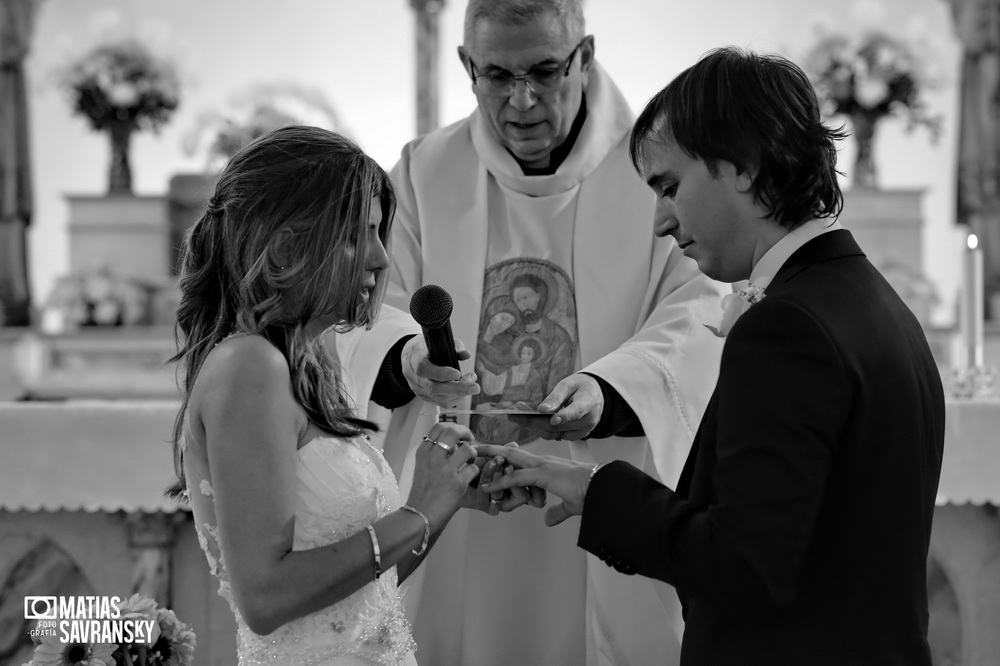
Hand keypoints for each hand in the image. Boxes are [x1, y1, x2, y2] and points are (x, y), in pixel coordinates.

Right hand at [401, 336, 480, 406]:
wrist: (410, 356)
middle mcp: (413, 375)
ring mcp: (417, 388)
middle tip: (475, 387)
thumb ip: (454, 346)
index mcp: (414, 357)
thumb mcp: (438, 340)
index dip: (440, 373)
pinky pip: (439, 402)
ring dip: (459, 394)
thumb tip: (466, 355)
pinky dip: (455, 398)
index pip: (423, 369)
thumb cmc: (426, 346)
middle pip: (433, 388)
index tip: (458, 373)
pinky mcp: (423, 396)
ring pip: (438, 398)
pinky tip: (464, 389)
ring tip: (472, 383)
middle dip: (457, 389)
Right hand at [405, 423, 480, 530]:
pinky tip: (470, 477)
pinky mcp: (457, 483)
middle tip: (470, 439)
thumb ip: (434, 454)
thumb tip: (452, 443)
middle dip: (465, 432)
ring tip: (470, 461)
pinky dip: (475, 471)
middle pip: (453, 431)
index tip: (460, 435)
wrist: (419, 515)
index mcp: (423, 453)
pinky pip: (474, 468)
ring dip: (473, 454)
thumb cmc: (422, 493)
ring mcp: (445, 470)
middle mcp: (433, 458)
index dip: (453, 427)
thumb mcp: (422, 468)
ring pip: (467, 449)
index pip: (439, 427)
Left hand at [476, 444, 593, 525]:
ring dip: (492, 463)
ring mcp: (543, 466)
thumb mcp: (569, 504)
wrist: (605, 490)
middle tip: (475, 448)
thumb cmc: (592, 494)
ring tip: (473, 461)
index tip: (491, 458)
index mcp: (548, 467)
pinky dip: (501, 482)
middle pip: (511, 453)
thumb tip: (547, 519)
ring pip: (510, 461)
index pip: (521, 459)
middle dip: (493, 451)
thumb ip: (557, 511)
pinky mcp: (544, 475)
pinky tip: (487, 488)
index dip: (505, 458)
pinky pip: (517, 478)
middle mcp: (543, 462)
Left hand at [507, 374, 603, 440]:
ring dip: (533, 425)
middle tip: (516, 411)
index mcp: (589, 403)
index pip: (577, 412)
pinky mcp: (573, 437)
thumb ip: (556, 397)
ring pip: (553, 433)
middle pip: (558, 426)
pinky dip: (539, 428)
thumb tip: (541, 410)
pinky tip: (527, 419)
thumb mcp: (569, 384)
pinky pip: (554, 435)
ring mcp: (581, 432)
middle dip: (534, 420)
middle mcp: (587, 421)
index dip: (565, 416)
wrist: (595, 397)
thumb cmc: (580, 387)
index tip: (553, 419)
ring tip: (517, 413)